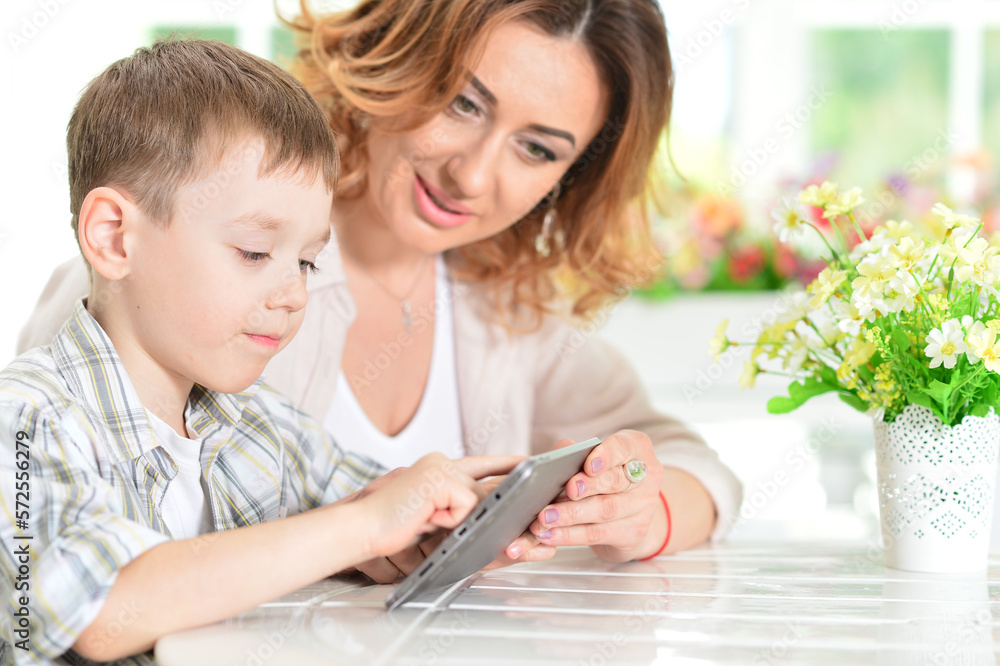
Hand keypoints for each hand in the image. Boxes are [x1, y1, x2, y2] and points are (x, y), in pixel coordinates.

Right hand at [357, 453, 522, 561]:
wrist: (363, 527)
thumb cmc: (391, 527)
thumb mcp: (433, 516)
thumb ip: (458, 509)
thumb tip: (492, 514)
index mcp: (439, 469)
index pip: (480, 463)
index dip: (506, 463)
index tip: (528, 460)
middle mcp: (442, 463)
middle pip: (484, 488)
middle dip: (492, 507)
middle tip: (459, 520)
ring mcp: (442, 467)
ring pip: (477, 500)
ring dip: (456, 520)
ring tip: (426, 519)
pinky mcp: (441, 478)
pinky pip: (466, 507)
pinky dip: (448, 520)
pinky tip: (425, 517)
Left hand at [528, 431, 665, 561]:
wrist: (628, 515)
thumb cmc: (604, 478)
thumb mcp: (594, 459)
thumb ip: (575, 454)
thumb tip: (557, 456)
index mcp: (636, 448)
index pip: (624, 447)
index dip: (607, 456)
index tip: (589, 465)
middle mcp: (646, 477)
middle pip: (616, 481)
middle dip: (589, 486)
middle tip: (567, 489)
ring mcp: (643, 507)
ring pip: (604, 510)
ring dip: (572, 514)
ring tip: (546, 517)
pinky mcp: (632, 534)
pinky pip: (597, 534)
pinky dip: (570, 535)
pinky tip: (550, 534)